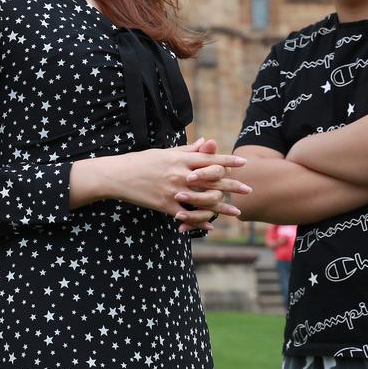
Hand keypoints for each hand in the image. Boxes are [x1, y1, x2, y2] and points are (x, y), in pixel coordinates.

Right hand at [105, 141, 245, 227]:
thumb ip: (187, 150)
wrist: (119, 176)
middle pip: (212, 180)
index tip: (244, 163)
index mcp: (180, 159)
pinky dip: (200, 222)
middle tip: (249, 190)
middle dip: (232, 185)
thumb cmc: (142, 161)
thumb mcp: (165, 152)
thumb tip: (206, 143)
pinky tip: (211, 226)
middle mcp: (180, 175)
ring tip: (236, 212)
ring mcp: (174, 191)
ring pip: (204, 201)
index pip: (209, 159)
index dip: (227, 161)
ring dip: (222, 208)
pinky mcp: (166, 205)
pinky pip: (187, 215)